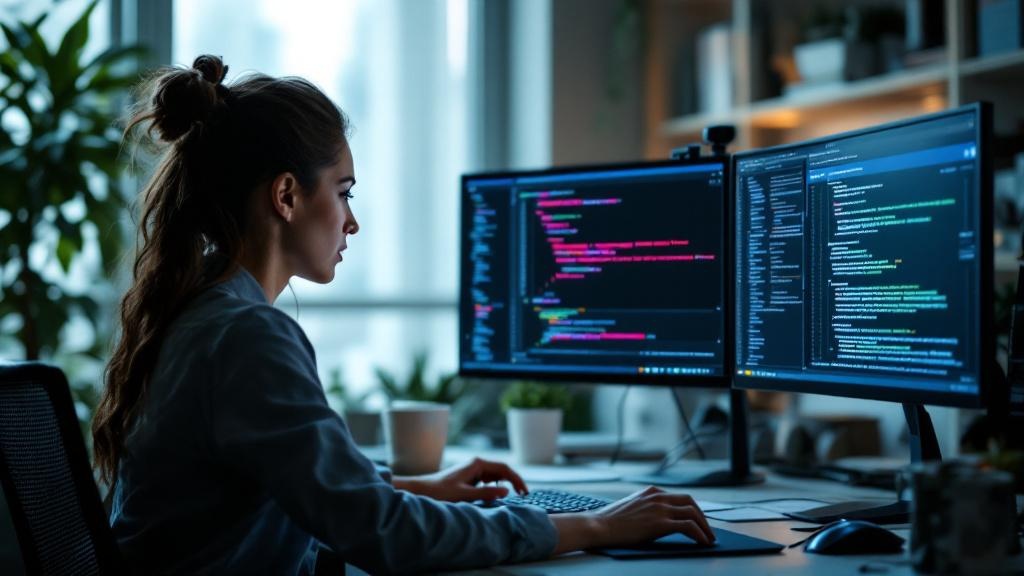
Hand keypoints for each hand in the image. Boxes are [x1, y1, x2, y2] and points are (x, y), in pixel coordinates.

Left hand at [393, 457, 528, 502]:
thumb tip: (507, 491)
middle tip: (523, 495)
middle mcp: (476, 463)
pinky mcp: (469, 476)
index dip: (517, 479)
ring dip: (505, 483)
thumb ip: (485, 493)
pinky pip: (488, 479)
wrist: (422, 489)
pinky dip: (496, 485)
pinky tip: (497, 493)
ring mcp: (473, 469)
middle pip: (502, 470)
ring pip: (496, 474)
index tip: (524, 492)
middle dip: (514, 481)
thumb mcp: (464, 495)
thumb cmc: (440, 491)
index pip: (504, 468)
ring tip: (515, 495)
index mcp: (477, 463)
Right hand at [549, 486, 714, 553]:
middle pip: (691, 502)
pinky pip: (688, 527)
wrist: (599, 525)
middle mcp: (658, 496)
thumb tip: (658, 518)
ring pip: (693, 513)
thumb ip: (647, 507)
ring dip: (705, 527)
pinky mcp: (660, 523)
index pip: (680, 497)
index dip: (692, 509)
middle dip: (703, 517)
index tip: (698, 520)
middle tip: (708, 530)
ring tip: (709, 539)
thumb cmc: (611, 521)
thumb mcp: (632, 506)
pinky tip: (703, 542)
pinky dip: (700, 534)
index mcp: (651, 491)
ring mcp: (660, 508)